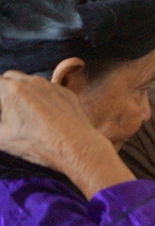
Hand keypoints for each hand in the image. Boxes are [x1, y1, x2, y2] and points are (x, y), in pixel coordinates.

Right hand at [0, 71, 132, 196]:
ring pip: (30, 81)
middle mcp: (31, 82)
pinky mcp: (66, 92)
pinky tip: (45, 113)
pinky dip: (43, 96)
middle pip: (11, 78)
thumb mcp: (2, 138)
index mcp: (12, 90)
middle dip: (6, 90)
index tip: (0, 107)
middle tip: (7, 108)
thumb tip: (1, 118)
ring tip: (26, 112)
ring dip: (24, 91)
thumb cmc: (39, 144)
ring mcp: (51, 85)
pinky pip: (49, 88)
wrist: (76, 147)